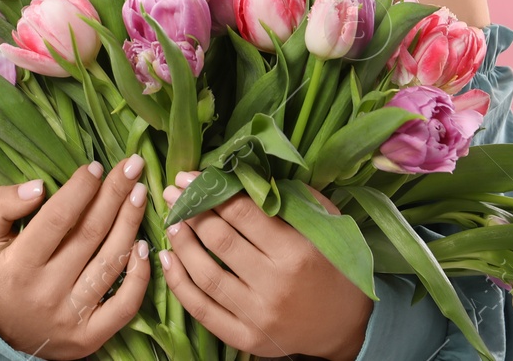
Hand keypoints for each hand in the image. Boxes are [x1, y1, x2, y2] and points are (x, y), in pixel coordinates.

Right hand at [0, 158, 151, 359]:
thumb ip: (1, 205)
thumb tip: (39, 186)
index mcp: (20, 265)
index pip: (58, 219)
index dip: (81, 189)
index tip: (95, 167)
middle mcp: (47, 291)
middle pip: (90, 234)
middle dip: (115, 194)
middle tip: (132, 165)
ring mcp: (71, 316)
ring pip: (111, 262)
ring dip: (130, 223)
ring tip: (140, 193)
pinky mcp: (90, 336)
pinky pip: (125, 304)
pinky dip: (139, 275)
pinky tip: (143, 245)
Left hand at [160, 172, 373, 360]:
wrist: (346, 326)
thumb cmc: (335, 266)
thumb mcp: (327, 223)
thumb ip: (292, 198)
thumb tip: (249, 174)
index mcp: (296, 251)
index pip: (242, 213)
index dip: (211, 191)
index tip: (190, 176)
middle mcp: (274, 284)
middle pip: (220, 240)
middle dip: (191, 211)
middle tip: (173, 192)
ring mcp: (258, 315)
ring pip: (205, 274)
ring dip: (181, 243)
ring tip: (170, 219)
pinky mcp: (246, 338)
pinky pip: (202, 310)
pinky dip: (179, 284)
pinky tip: (167, 259)